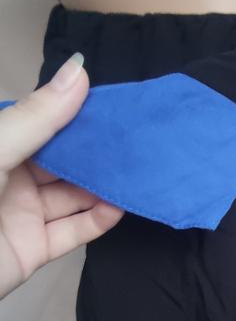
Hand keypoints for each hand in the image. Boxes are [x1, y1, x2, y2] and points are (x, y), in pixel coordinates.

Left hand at [0, 53, 124, 299]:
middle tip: (136, 140)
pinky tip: (120, 206)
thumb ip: (38, 117)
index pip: (41, 125)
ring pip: (70, 196)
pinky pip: (71, 232)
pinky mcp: (33, 251)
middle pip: (61, 161)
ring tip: (137, 170)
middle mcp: (8, 178)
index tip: (114, 105)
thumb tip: (80, 69)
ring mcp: (21, 216)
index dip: (75, 114)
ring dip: (102, 185)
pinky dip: (97, 220)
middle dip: (95, 152)